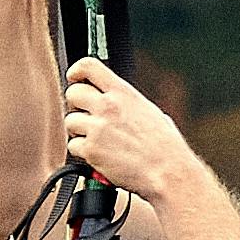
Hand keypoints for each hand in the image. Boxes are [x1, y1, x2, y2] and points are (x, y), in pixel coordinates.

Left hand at [59, 58, 204, 206]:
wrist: (168, 173)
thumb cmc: (166, 147)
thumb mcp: (151, 112)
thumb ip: (128, 103)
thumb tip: (119, 103)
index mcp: (124, 93)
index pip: (88, 66)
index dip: (76, 71)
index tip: (74, 78)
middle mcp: (108, 107)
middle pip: (73, 92)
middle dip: (77, 105)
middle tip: (87, 116)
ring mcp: (98, 128)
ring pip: (70, 121)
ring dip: (79, 131)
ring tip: (97, 140)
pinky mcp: (91, 150)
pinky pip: (73, 146)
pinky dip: (84, 152)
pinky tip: (101, 155)